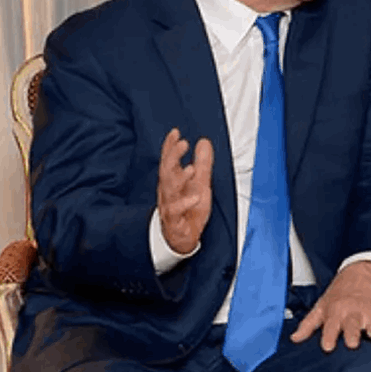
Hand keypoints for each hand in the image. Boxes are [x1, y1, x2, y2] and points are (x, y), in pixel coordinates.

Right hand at [157, 128, 212, 254]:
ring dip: (179, 178)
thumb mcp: (200, 183)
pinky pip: (175, 212)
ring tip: (191, 168)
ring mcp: (169, 206)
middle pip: (166, 172)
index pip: (168, 161)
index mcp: (172, 181)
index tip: (175, 132)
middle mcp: (168, 192)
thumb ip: (203, 163)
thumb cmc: (188, 210)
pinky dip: (185, 204)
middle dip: (173, 157)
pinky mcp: (174, 221)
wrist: (181, 239)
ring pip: (169, 190)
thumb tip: (204, 141)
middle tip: (183, 143)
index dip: (170, 147)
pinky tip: (196, 197)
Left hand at [290, 261, 370, 351]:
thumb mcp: (322, 305)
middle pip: (353, 325)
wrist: (362, 273)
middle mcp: (354, 313)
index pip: (331, 325)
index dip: (329, 336)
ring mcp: (370, 314)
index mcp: (337, 311)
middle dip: (353, 334)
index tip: (328, 347)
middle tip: (352, 344)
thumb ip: (309, 324)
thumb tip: (295, 338)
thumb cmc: (341, 292)